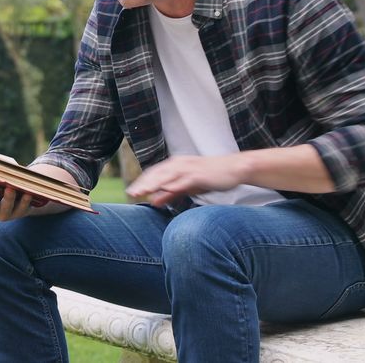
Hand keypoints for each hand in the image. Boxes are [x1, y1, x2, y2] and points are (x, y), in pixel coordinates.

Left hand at [126, 154, 248, 206]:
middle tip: (131, 193)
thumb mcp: (187, 186)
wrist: (233, 168)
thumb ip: (170, 193)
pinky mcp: (198, 174)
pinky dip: (173, 186)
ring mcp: (188, 168)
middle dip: (143, 184)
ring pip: (167, 176)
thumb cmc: (210, 176)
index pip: (154, 173)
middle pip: (156, 174)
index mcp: (175, 165)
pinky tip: (164, 191)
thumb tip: (153, 201)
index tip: (131, 192)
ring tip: (142, 192)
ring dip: (153, 184)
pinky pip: (183, 180)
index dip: (142, 182)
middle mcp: (179, 163)